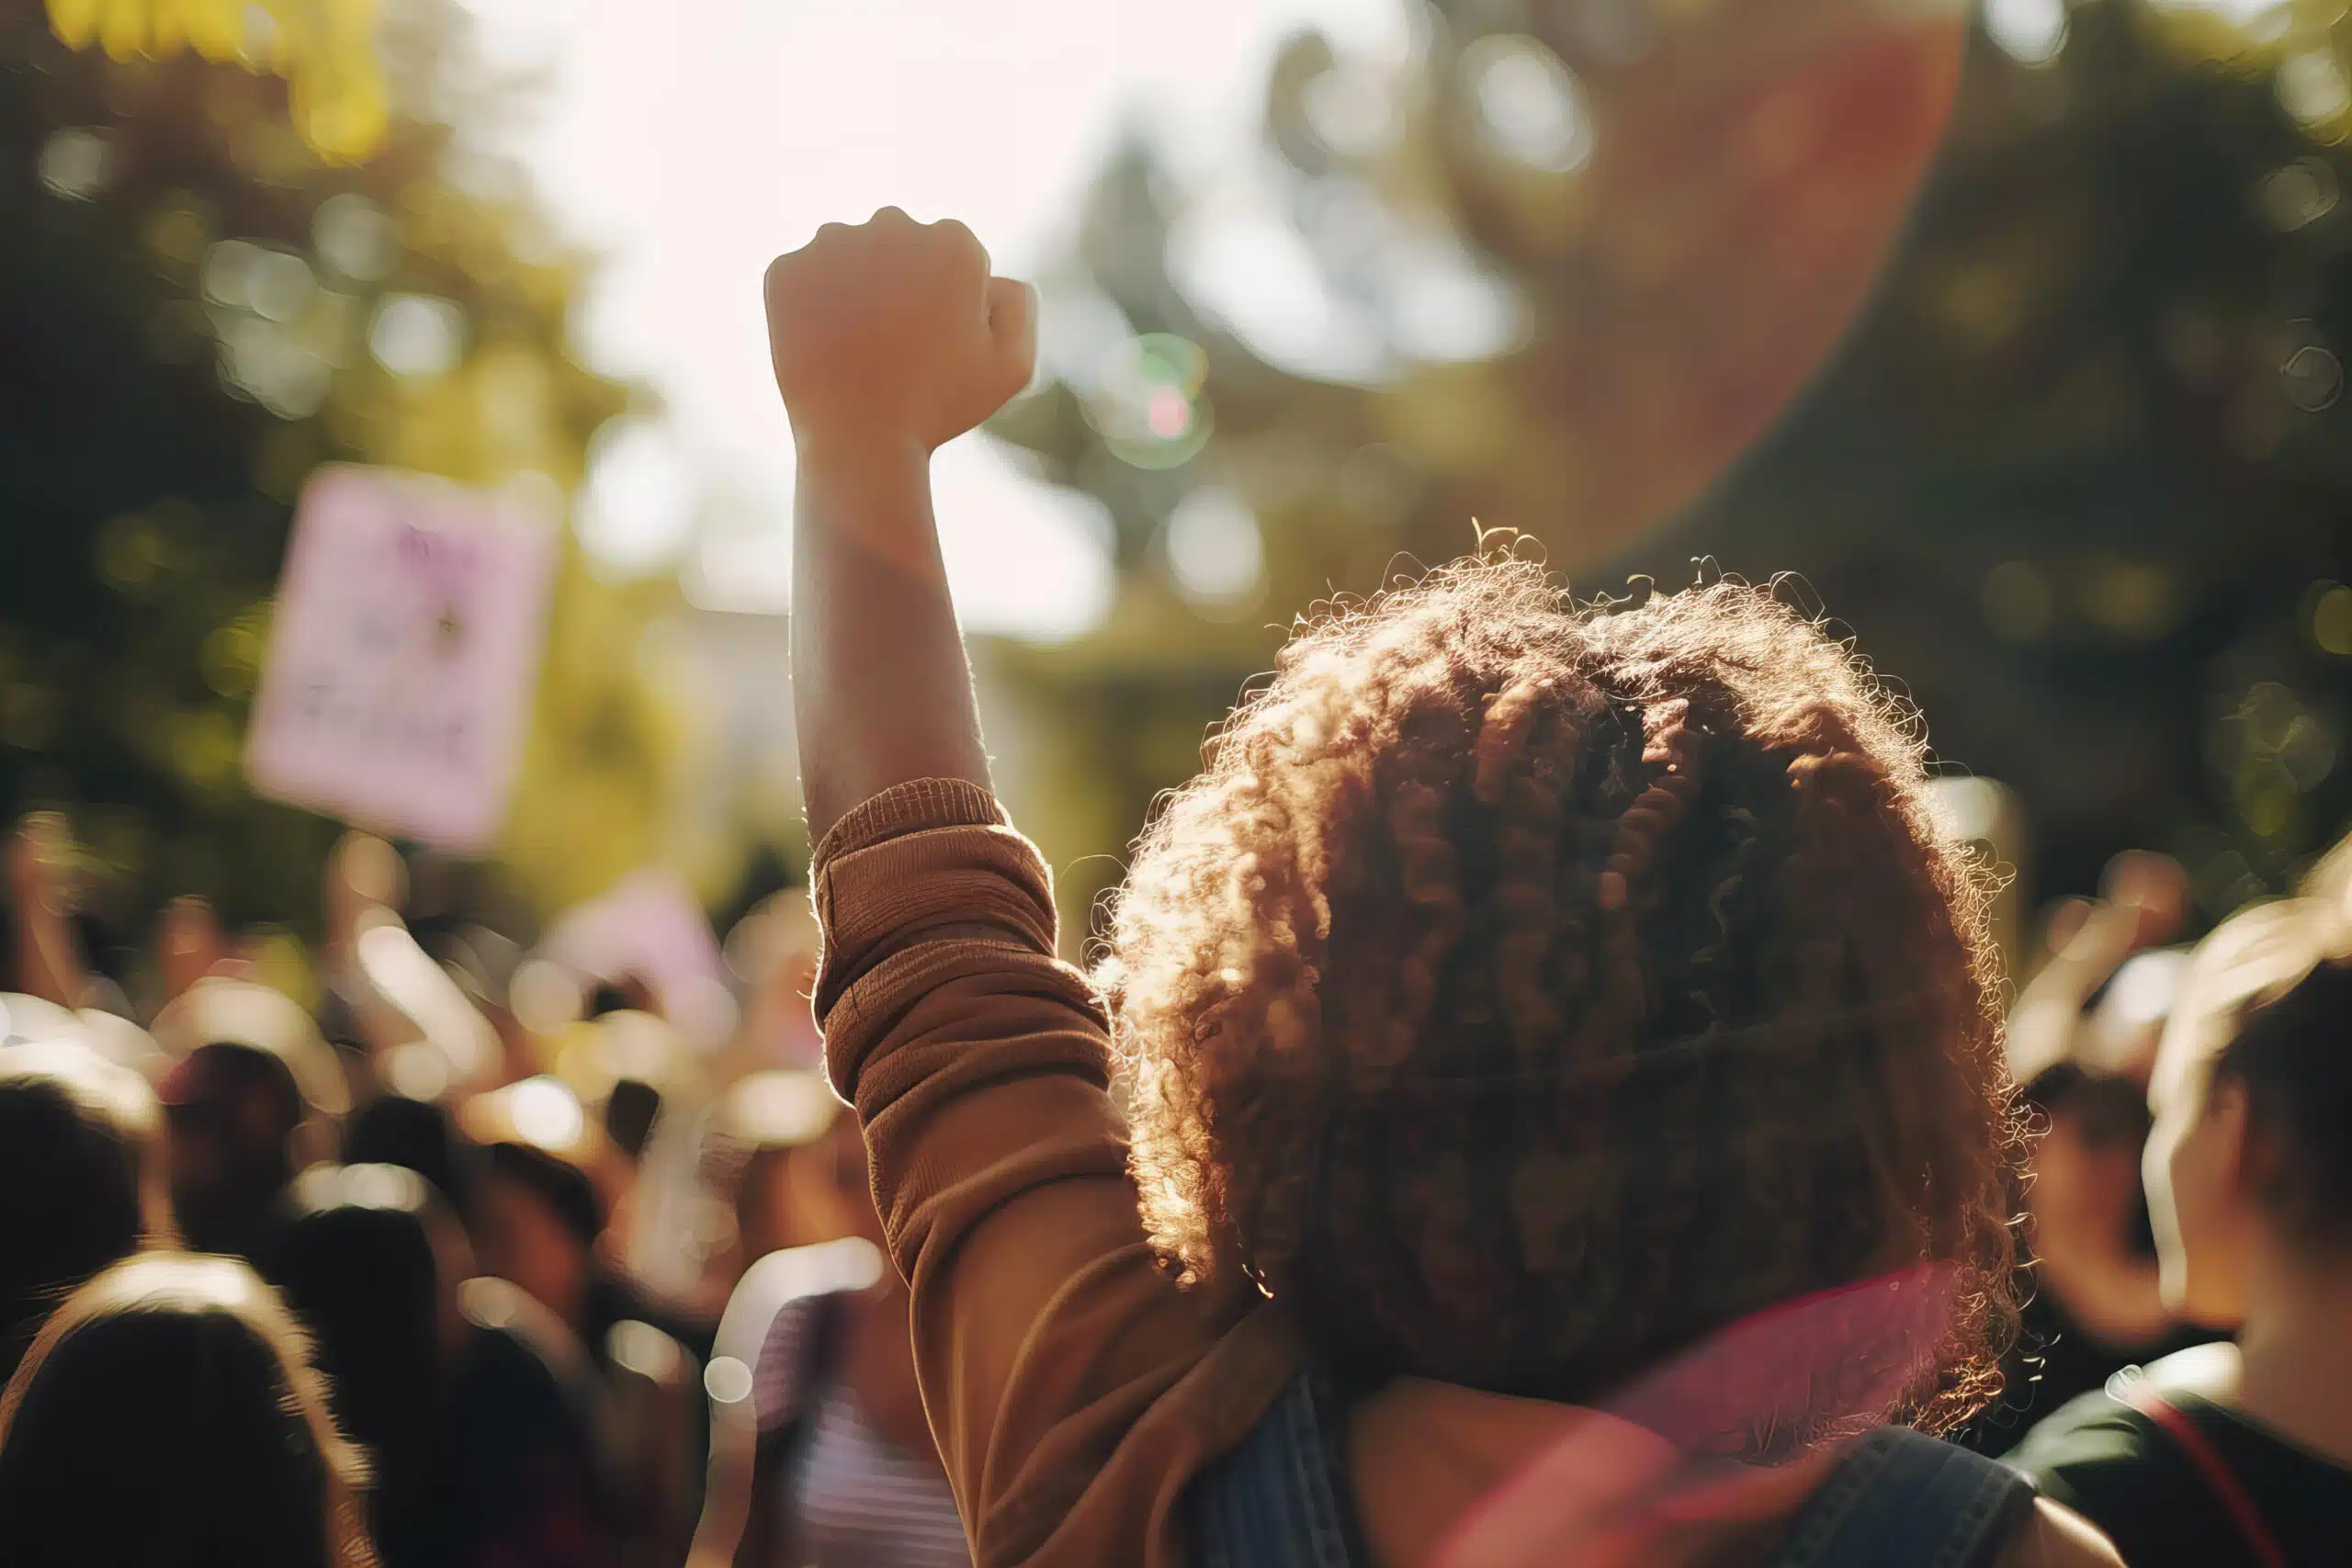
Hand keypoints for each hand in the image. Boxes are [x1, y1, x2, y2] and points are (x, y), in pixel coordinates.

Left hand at [764, 208, 1036, 454]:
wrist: (861, 440)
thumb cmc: (942, 408)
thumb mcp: (1013, 365)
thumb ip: (1019, 304)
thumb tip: (992, 275)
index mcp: (952, 241)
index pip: (950, 256)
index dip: (949, 302)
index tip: (938, 341)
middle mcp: (891, 224)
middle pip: (899, 245)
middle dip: (900, 282)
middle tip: (897, 344)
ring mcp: (832, 243)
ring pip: (848, 257)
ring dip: (854, 289)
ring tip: (860, 348)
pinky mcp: (785, 269)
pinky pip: (803, 277)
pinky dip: (811, 306)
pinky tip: (827, 346)